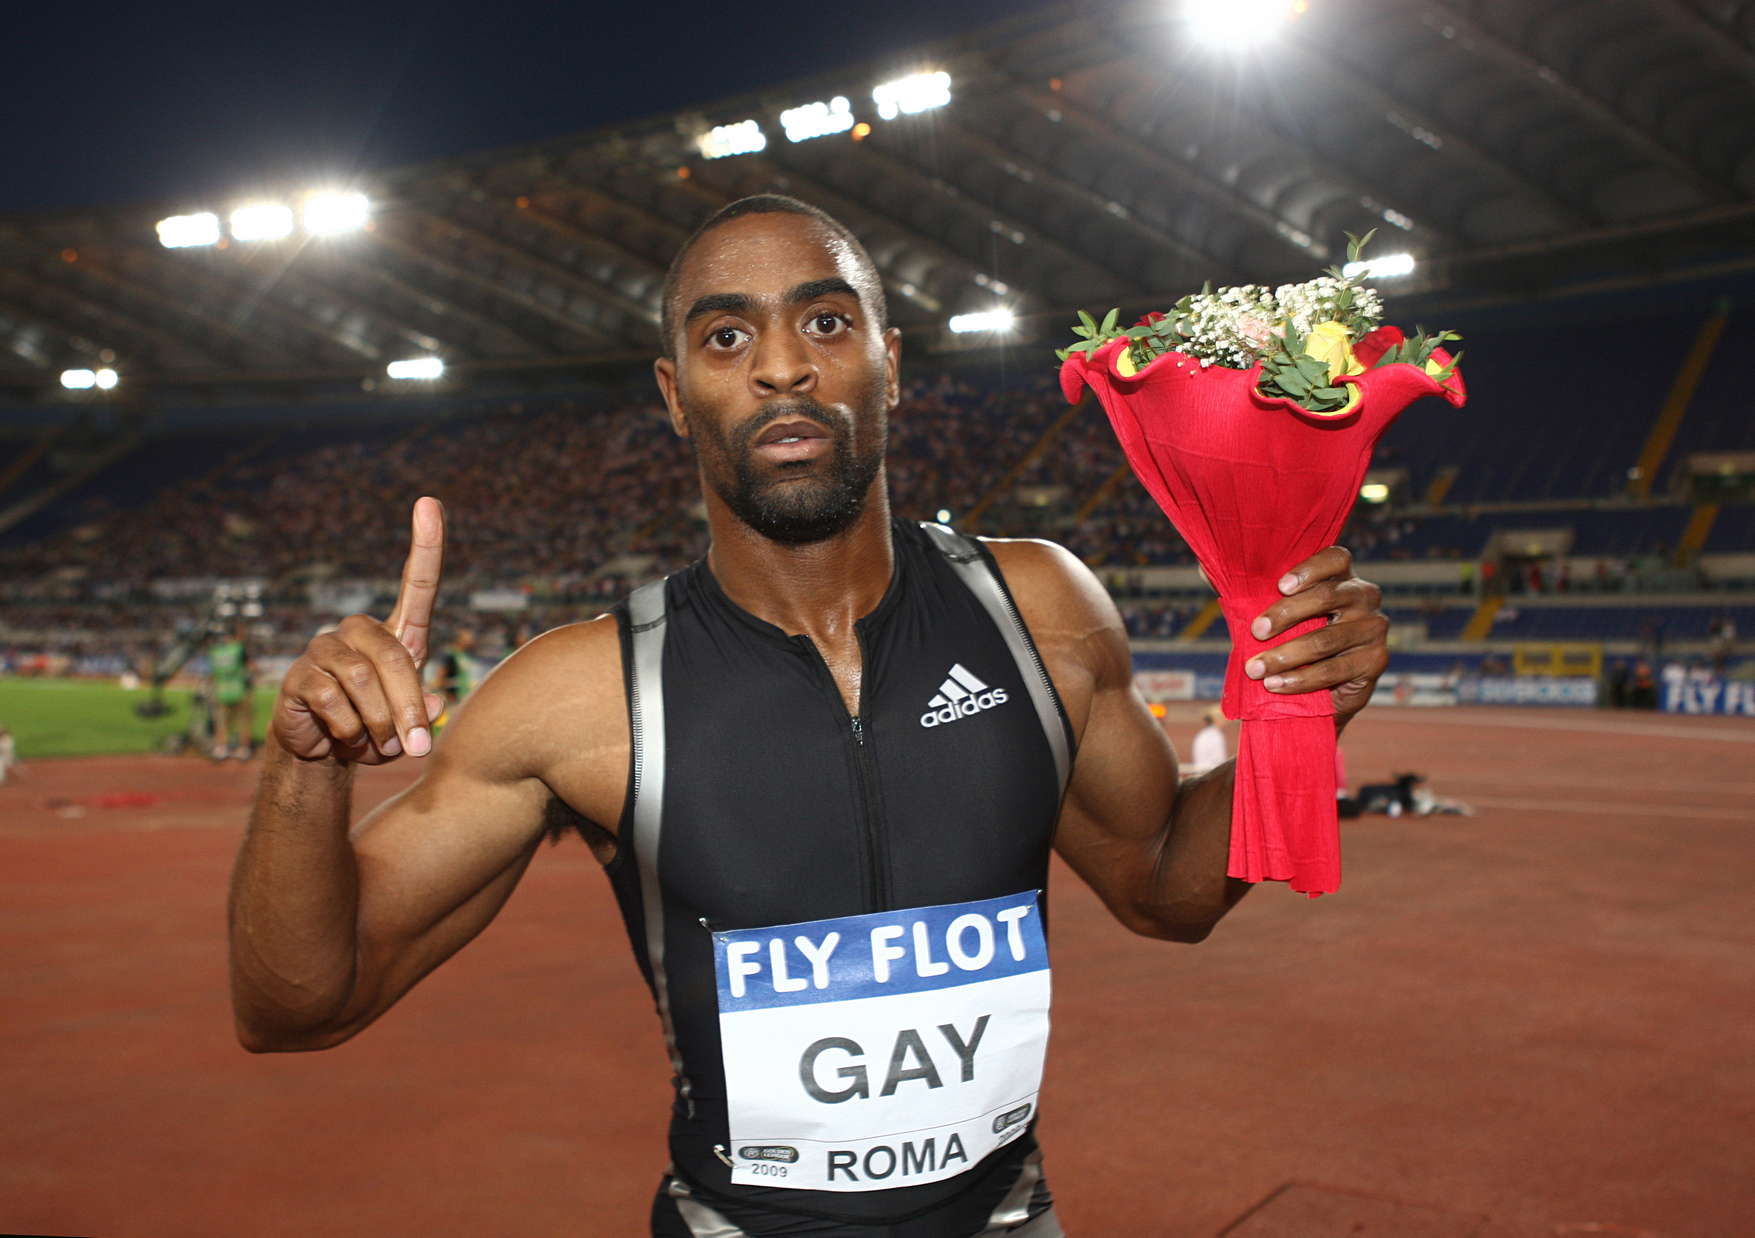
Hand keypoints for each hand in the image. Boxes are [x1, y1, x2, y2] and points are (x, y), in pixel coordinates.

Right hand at [272, 498, 447, 763]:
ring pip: (365, 681)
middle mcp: (360, 632)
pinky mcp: (300, 674)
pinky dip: (350, 729)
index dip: (425, 545)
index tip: (429, 502)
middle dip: (409, 707)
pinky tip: (344, 738)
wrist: (324, 753)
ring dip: (379, 724)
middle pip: (395, 656)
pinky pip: (334, 700)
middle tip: (416, 747)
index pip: (417, 584)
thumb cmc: (376, 731)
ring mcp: (326, 648)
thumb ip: (425, 713)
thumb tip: (434, 701)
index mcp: (397, 635)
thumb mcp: (409, 727)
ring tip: (376, 744)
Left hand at [1242, 545, 1387, 721]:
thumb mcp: (1268, 611)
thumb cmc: (1289, 638)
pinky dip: (1301, 679)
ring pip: (1326, 639)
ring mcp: (1374, 629)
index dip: (1309, 568)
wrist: (1317, 691)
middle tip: (1255, 632)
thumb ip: (1244, 588)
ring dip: (1286, 655)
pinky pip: (1334, 670)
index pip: (1335, 558)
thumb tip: (1204, 566)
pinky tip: (1276, 684)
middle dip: (1285, 615)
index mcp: (1341, 575)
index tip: (1279, 585)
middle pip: (1327, 597)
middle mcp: (1365, 596)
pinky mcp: (1376, 662)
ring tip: (1255, 669)